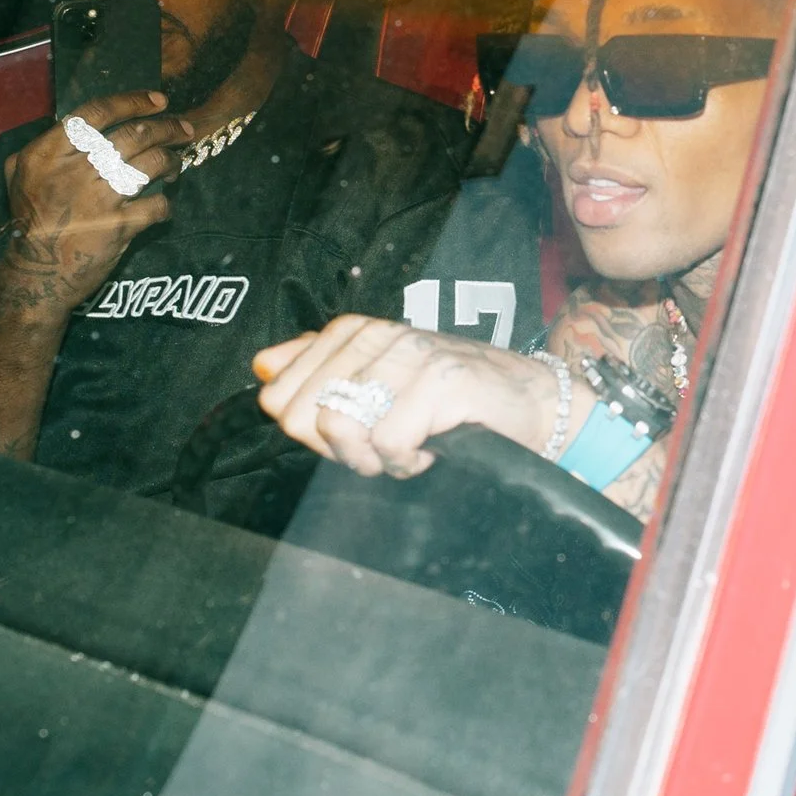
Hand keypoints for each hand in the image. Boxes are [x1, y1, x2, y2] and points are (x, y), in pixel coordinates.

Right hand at [0, 91, 193, 316]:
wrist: (37, 274)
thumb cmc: (32, 219)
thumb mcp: (20, 174)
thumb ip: (47, 144)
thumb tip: (84, 123)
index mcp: (47, 153)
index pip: (96, 112)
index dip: (132, 102)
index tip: (158, 101)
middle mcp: (72, 172)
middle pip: (133, 135)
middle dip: (166, 128)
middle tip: (184, 130)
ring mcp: (96, 200)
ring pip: (150, 165)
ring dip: (171, 161)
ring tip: (176, 164)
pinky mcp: (117, 228)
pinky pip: (156, 206)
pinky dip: (165, 203)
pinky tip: (162, 204)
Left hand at [254, 316, 594, 477]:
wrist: (532, 402)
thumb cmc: (454, 400)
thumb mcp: (380, 379)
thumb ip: (319, 369)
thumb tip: (263, 367)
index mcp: (353, 332)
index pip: (280, 396)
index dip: (310, 433)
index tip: (355, 433)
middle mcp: (377, 335)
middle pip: (305, 416)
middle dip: (339, 449)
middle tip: (382, 448)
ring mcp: (409, 355)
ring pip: (341, 428)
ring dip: (374, 459)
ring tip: (408, 448)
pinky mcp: (440, 381)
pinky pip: (390, 444)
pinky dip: (408, 463)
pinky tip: (432, 449)